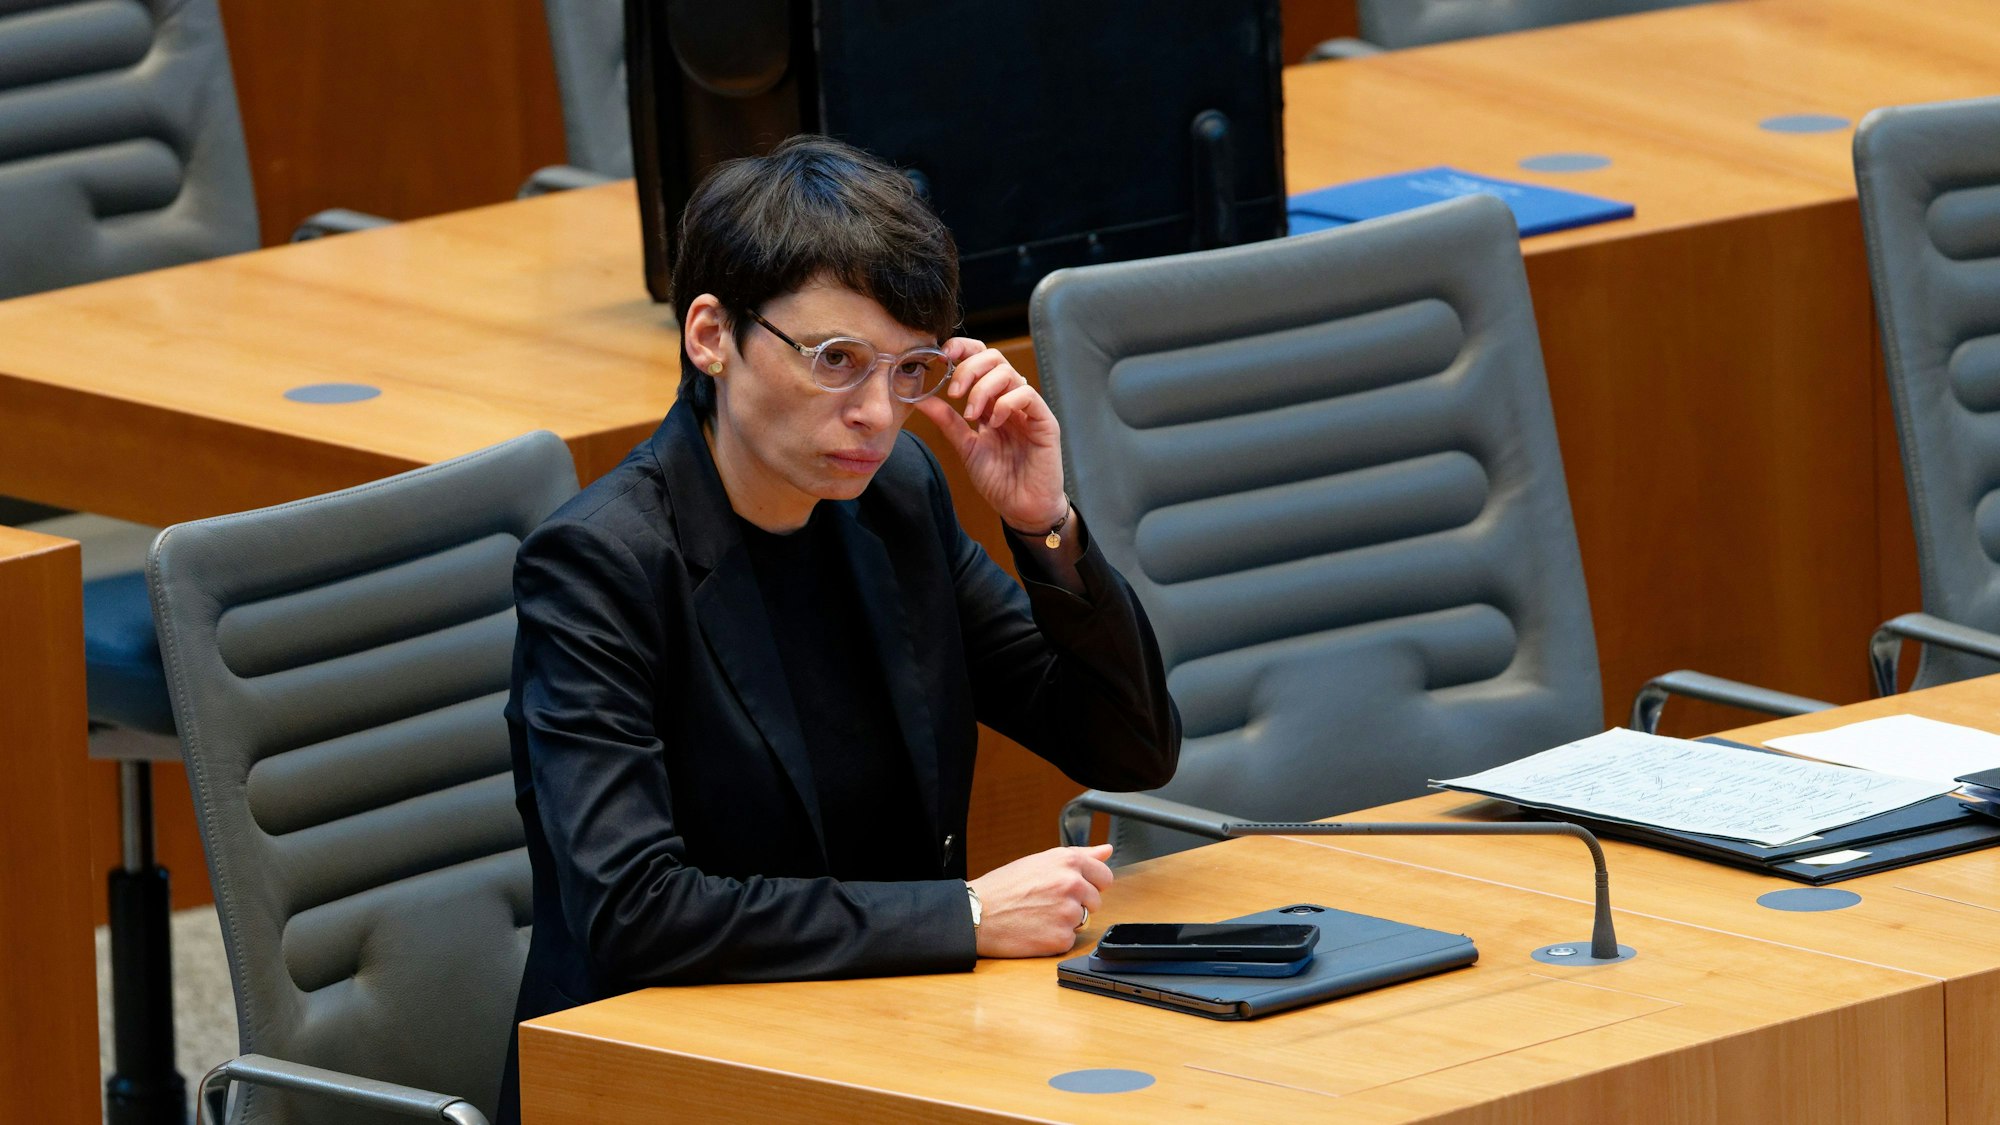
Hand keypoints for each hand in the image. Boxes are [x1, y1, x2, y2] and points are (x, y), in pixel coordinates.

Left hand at [913, 339, 1067, 532]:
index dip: (964, 349)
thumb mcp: (966, 447)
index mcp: (993, 401)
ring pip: (1009, 373)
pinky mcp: (1045, 422)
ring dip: (983, 388)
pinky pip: (1027, 395)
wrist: (1022, 509)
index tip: (943, 356)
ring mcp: (1029, 409)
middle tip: (955, 392)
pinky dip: (1006, 402)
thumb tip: (922, 399)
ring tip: (971, 414)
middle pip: (995, 358)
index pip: (982, 360)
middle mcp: (1011, 399)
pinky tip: (995, 421)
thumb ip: (948, 422)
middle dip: (970, 368)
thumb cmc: (1000, 480)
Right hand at [968, 844, 1113, 957]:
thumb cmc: (1003, 887)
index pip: (1104, 876)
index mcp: (1068, 862)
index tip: (1072, 888)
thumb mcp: (1040, 861)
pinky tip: (1035, 929)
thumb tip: (1106, 850)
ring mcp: (1068, 912)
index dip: (1089, 884)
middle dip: (1078, 903)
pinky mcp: (1061, 938)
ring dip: (1066, 921)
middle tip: (1047, 902)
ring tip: (1038, 915)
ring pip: (1083, 920)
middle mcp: (1072, 884)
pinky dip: (1054, 938)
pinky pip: (1069, 939)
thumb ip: (1079, 855)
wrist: (977, 913)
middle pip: (1096, 901)